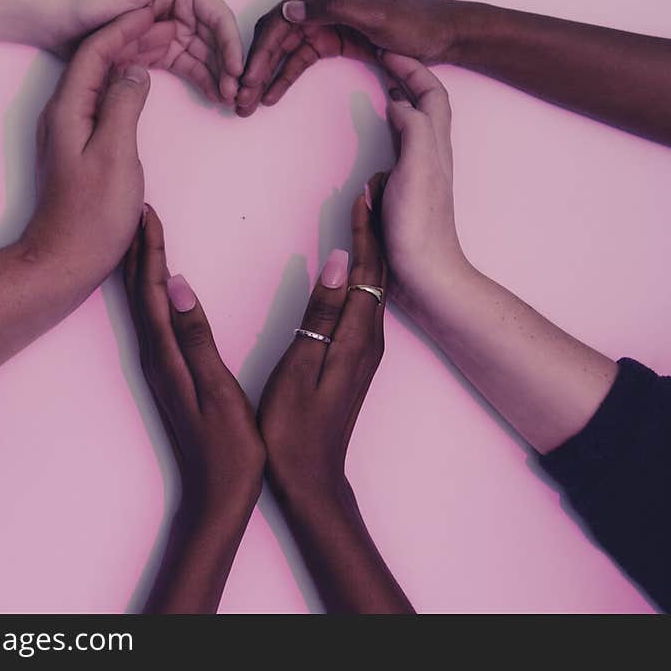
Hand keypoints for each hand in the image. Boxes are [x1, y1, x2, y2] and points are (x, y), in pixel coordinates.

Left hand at [20, 7, 167, 292]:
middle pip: (98, 58)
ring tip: (166, 41)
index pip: (96, 51)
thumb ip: (124, 105)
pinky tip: (147, 81)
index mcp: (69, 108)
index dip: (125, 26)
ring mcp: (72, 127)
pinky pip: (106, 98)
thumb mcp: (115, 155)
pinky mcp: (82, 143)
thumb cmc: (92, 214)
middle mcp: (65, 111)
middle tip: (169, 19)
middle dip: (131, 34)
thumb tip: (137, 69)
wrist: (65, 259)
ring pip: (103, 77)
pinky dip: (129, 82)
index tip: (154, 7)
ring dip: (132, 56)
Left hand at [54, 0, 243, 104]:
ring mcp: (163, 32)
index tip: (236, 68)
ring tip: (227, 99)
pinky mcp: (152, 51)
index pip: (215, 15)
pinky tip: (212, 94)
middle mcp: (174, 8)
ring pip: (202, 55)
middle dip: (228, 64)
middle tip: (235, 92)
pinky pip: (184, 66)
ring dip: (218, 74)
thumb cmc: (95, 0)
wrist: (58, 22)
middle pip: (213, 38)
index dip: (229, 41)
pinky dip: (201, 79)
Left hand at [124, 205, 264, 516]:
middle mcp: (155, 357)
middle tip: (140, 210)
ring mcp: (160, 367)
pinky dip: (153, 293)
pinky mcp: (169, 375)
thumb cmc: (228, 448)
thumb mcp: (217, 390)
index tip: (147, 211)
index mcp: (166, 355)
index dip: (150, 249)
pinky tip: (162, 288)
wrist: (216, 497)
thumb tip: (179, 285)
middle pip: (141, 292)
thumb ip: (197, 338)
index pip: (153, 290)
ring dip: (144, 268)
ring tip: (145, 236)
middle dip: (140, 249)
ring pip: (145, 305)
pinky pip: (154, 320)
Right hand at [236, 0, 460, 114]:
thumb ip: (333, 8)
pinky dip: (284, 76)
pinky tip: (270, 95)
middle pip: (276, 32)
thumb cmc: (417, 21)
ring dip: (265, 75)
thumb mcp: (377, 15)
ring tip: (248, 103)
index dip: (261, 49)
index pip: (282, 16)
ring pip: (283, 48)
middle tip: (240, 96)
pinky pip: (300, 58)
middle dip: (256, 65)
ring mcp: (324, 17)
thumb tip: (289, 9)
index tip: (247, 77)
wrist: (445, 34)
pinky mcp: (331, 37)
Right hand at [258, 182, 386, 502]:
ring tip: (365, 214)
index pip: (364, 270)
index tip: (363, 194)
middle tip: (371, 190)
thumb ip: (318, 315)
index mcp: (355, 337)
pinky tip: (352, 265)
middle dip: (374, 229)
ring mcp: (365, 349)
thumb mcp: (299, 368)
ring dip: (370, 248)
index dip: (364, 230)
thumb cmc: (294, 430)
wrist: (313, 480)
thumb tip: (336, 262)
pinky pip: (364, 301)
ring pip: (373, 286)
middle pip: (377, 272)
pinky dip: (362, 272)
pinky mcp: (356, 357)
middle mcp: (368, 338)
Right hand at [379, 53, 467, 301]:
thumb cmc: (421, 225)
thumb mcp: (417, 168)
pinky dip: (390, 127)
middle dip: (408, 75)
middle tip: (383, 59)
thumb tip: (399, 101)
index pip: (432, 92)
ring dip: (401, 98)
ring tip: (381, 84)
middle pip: (426, 102)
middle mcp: (431, 153)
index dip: (414, 67)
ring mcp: (420, 171)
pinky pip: (400, 145)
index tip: (388, 50)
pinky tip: (377, 134)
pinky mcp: (407, 189)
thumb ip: (412, 128)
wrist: (426, 274)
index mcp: (435, 144)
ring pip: (415, 122)